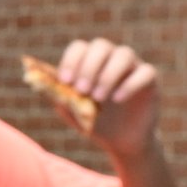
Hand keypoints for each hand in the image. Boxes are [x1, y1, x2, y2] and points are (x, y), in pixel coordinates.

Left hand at [56, 37, 160, 158]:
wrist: (119, 141)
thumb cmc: (93, 121)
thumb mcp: (72, 110)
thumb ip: (58, 95)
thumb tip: (36, 81)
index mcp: (90, 61)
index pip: (80, 47)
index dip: (71, 61)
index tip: (65, 81)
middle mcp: (111, 58)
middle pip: (101, 46)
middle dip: (89, 67)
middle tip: (82, 90)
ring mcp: (132, 66)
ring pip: (124, 54)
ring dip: (108, 74)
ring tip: (98, 97)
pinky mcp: (150, 80)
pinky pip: (145, 72)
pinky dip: (130, 84)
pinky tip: (117, 100)